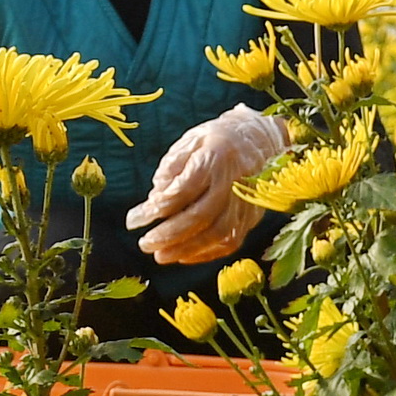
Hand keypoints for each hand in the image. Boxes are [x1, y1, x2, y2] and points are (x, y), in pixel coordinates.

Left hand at [132, 104, 288, 263]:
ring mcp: (247, 201)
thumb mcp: (190, 141)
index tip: (134, 220)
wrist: (261, 139)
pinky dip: (206, 253)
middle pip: (202, 216)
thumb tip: (156, 199)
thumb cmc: (217, 140)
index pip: (184, 189)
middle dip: (170, 235)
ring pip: (218, 233)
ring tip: (161, 256)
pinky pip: (231, 241)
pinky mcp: (252, 216)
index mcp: (216, 157)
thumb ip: (171, 169)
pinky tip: (184, 255)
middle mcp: (234, 181)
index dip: (157, 208)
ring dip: (187, 249)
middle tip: (145, 244)